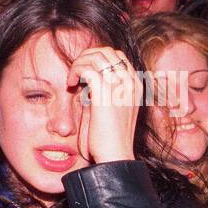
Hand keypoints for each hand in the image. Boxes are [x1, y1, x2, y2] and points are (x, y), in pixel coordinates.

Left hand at [68, 46, 140, 164]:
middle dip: (87, 57)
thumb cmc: (111, 138)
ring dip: (79, 63)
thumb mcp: (114, 110)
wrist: (115, 156)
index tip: (85, 74)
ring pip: (96, 56)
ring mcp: (119, 86)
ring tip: (72, 80)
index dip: (97, 59)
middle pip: (107, 51)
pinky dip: (76, 71)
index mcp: (136, 86)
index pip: (117, 56)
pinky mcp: (105, 92)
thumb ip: (105, 92)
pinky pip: (87, 67)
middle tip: (76, 73)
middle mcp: (130, 82)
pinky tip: (71, 85)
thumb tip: (88, 81)